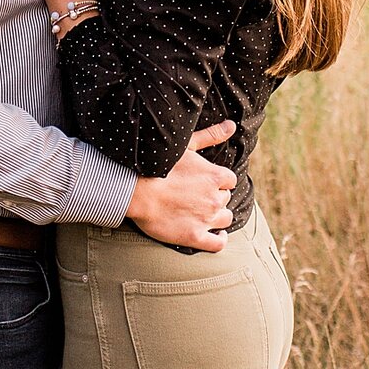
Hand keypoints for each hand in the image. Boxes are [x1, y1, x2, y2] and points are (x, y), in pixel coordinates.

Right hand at [128, 123, 237, 249]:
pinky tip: (217, 235)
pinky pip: (218, 243)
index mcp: (215, 176)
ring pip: (225, 219)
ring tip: (207, 214)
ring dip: (218, 216)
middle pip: (225, 199)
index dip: (219, 182)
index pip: (229, 181)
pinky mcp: (194, 237)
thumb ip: (211, 135)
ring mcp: (206, 219)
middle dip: (215, 197)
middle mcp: (215, 198)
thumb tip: (231, 125)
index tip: (208, 182)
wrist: (136, 192)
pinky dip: (220, 239)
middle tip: (199, 197)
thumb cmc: (159, 166)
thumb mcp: (187, 145)